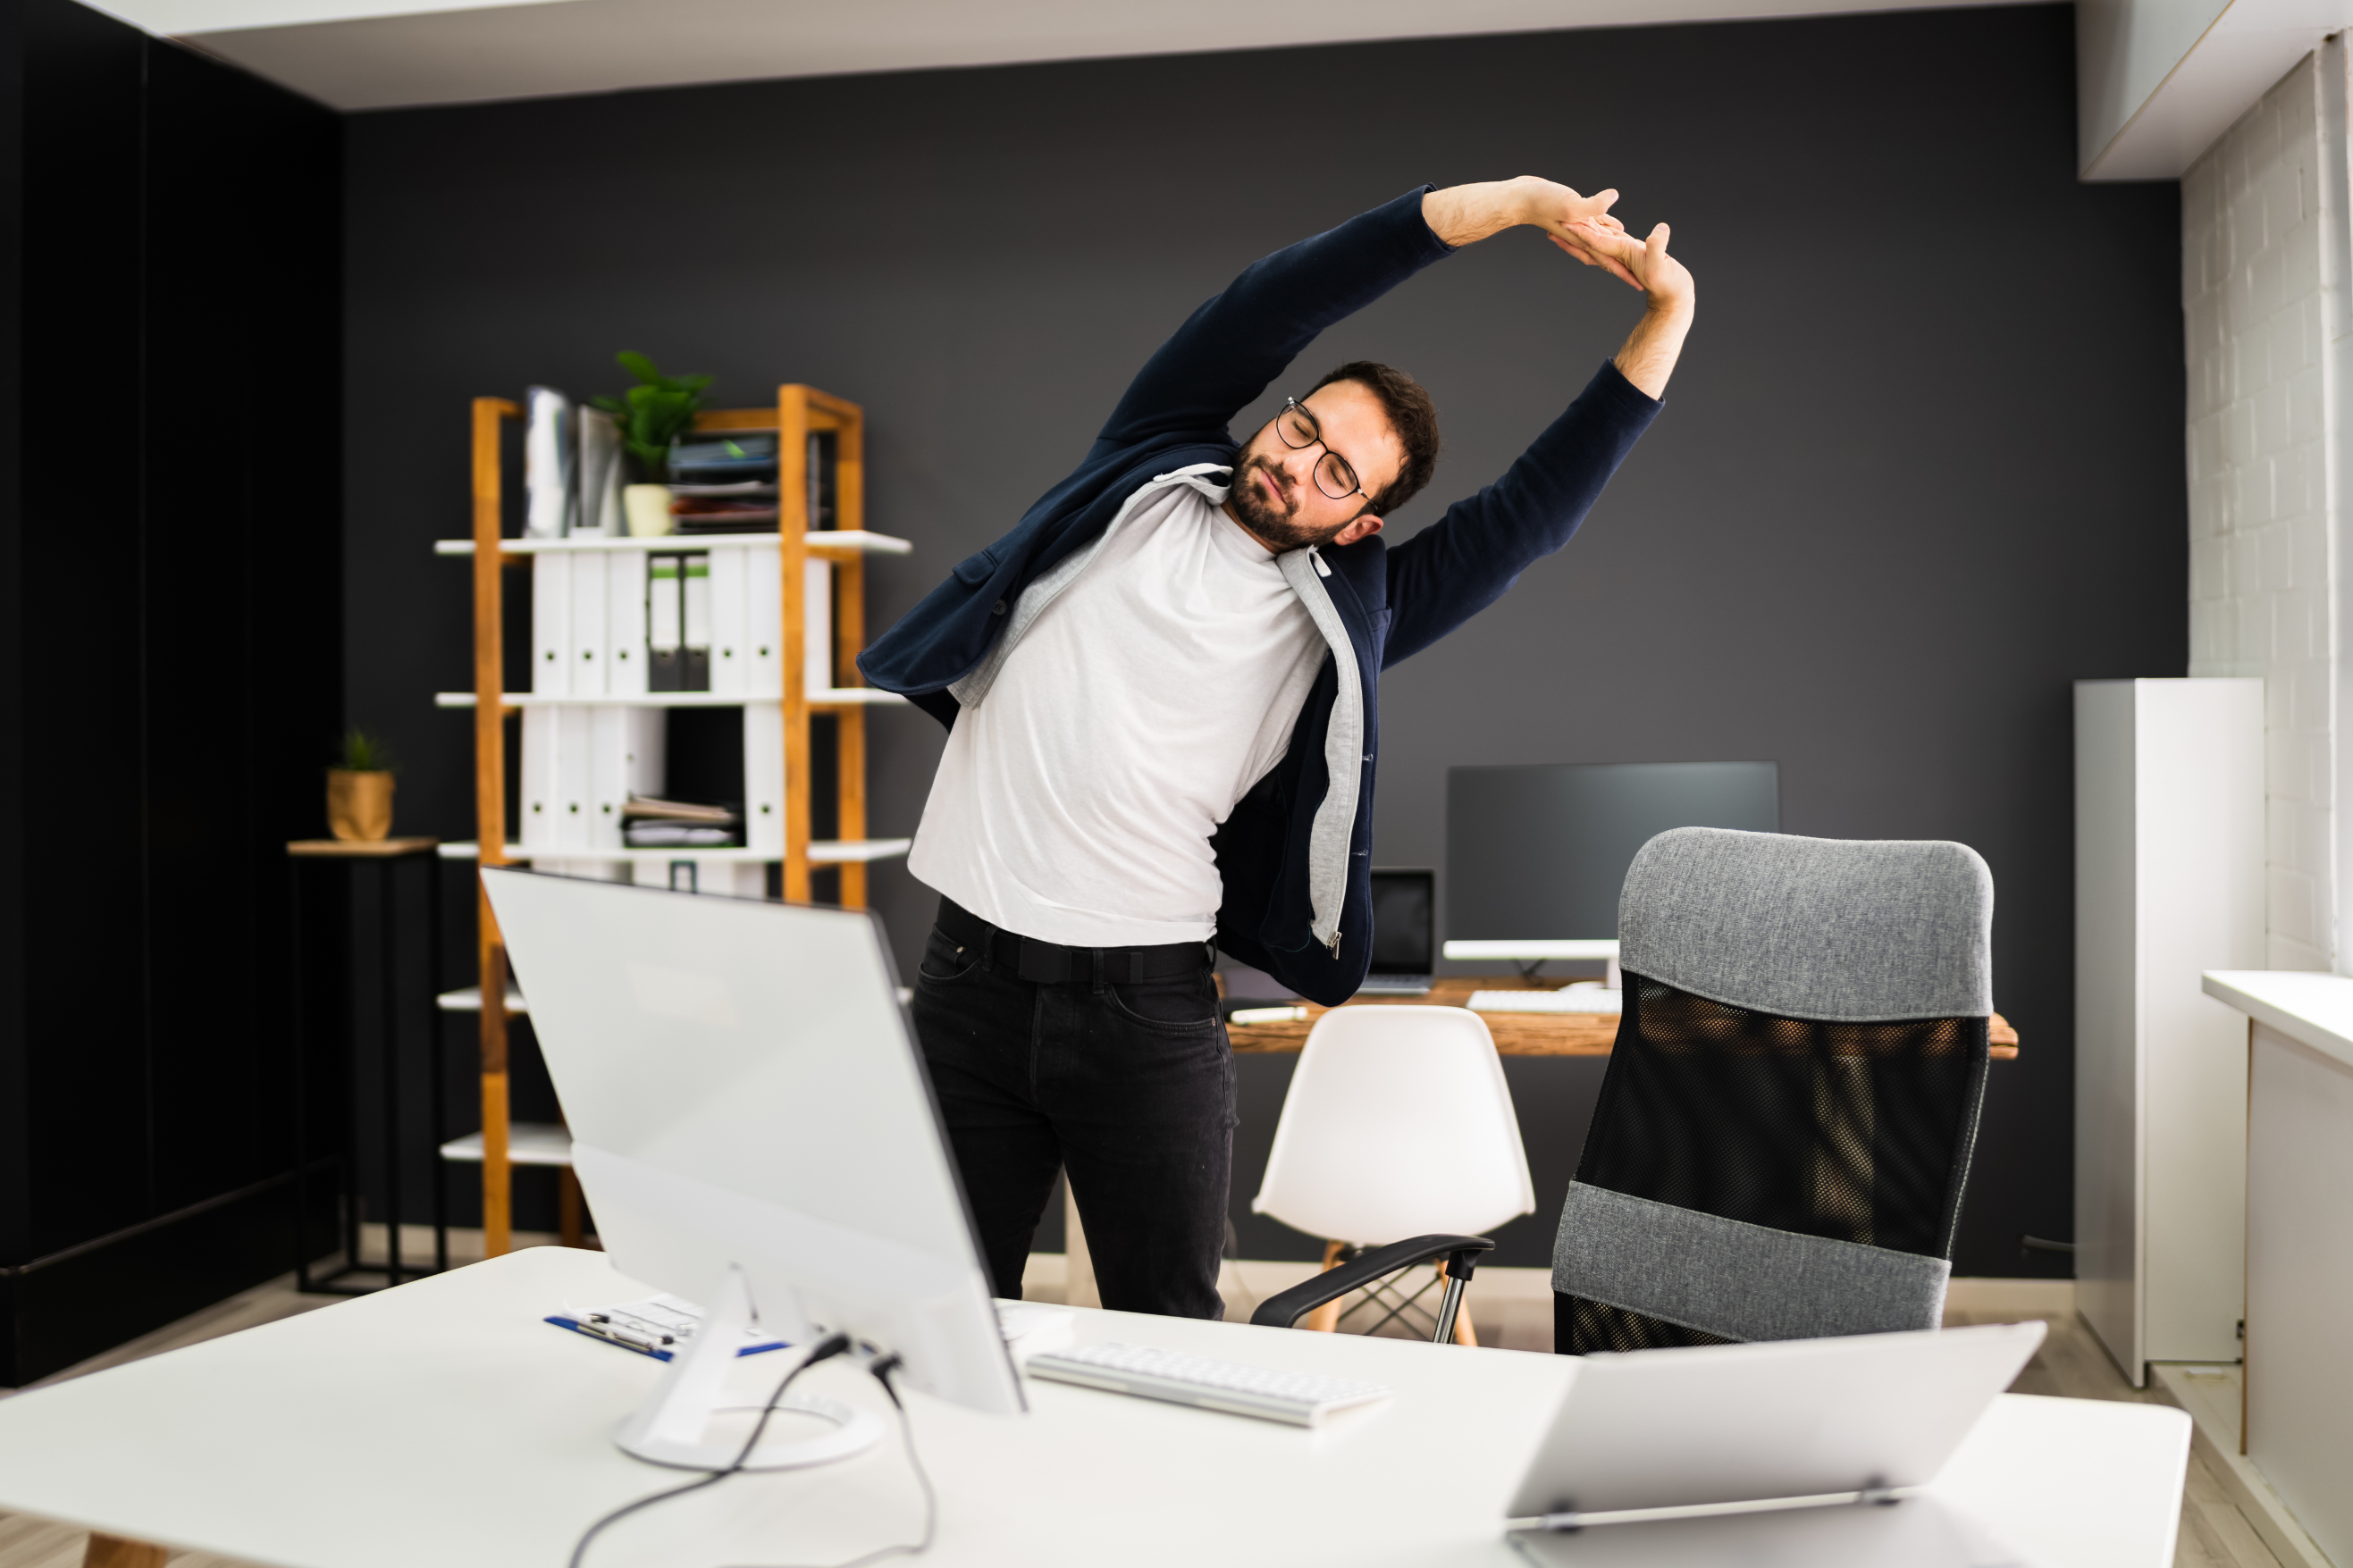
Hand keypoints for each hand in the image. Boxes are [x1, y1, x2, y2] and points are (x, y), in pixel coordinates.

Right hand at [1423, 176, 1625, 260]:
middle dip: (1623, 267)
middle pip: (1608, 256)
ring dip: (1616, 249)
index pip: (1609, 260)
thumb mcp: (1570, 203)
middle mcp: (1582, 236)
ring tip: (1631, 256)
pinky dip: (1607, 227)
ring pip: (1603, 242)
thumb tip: (1613, 199)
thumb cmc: (1540, 203)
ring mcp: (1578, 226)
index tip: (1641, 285)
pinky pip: (1596, 224)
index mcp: (1583, 239)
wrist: (1518, 198)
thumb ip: (1593, 206)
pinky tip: (1615, 223)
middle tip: (1640, 277)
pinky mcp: (1574, 213)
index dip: (1625, 272)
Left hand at [1554, 219, 1694, 316]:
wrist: (1676, 299)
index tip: (1566, 222)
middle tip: (1550, 223)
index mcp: (1622, 255)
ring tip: (1562, 223)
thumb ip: (1657, 248)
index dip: (1582, 232)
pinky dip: (1600, 230)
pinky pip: (1611, 239)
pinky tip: (1593, 224)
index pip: (1596, 242)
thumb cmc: (1671, 285)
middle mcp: (1618, 256)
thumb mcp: (1662, 266)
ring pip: (1597, 241)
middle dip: (1571, 235)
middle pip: (1589, 244)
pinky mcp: (1631, 254)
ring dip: (1580, 234)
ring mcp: (1624, 255)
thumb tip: (1659, 230)